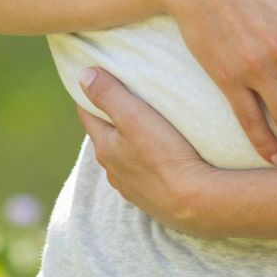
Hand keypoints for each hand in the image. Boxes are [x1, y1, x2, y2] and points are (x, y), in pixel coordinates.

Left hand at [74, 67, 220, 235]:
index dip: (90, 94)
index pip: (87, 114)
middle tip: (128, 97)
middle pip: (106, 137)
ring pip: (124, 158)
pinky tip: (162, 158)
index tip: (98, 78)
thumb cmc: (165, 154)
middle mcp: (112, 170)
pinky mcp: (151, 199)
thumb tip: (82, 74)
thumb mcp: (134, 115)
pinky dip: (147, 163)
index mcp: (104, 147)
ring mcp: (131, 188)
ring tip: (148, 128)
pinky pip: (142, 175)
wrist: (194, 202)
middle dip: (112, 118)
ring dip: (130, 143)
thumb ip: (108, 94)